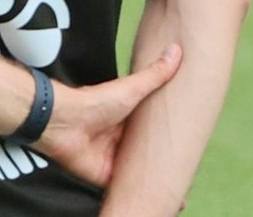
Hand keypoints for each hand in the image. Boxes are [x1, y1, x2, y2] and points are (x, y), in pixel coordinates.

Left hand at [35, 44, 182, 187]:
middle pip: (147, 157)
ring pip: (139, 175)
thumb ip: (154, 75)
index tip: (189, 149)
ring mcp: (114, 160)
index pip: (153, 134)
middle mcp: (121, 142)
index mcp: (128, 122)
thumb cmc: (94, 102)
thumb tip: (176, 51)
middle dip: (164, 166)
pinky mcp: (106, 176)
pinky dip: (140, 196)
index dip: (169, 142)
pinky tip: (156, 204)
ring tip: (178, 196)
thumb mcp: (131, 88)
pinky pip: (126, 190)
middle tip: (187, 176)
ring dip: (155, 183)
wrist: (63, 123)